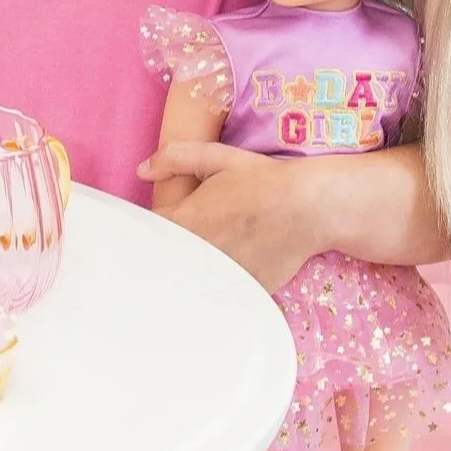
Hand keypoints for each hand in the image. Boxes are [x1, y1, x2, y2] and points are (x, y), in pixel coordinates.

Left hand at [139, 141, 313, 293]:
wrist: (309, 208)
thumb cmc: (262, 179)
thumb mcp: (217, 157)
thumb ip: (174, 158)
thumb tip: (141, 171)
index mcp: (183, 221)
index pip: (145, 233)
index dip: (144, 232)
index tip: (149, 229)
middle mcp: (196, 252)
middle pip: (163, 261)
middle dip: (162, 254)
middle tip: (170, 247)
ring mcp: (218, 275)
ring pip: (187, 280)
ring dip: (185, 273)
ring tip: (191, 265)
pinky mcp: (241, 290)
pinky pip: (216, 293)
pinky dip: (213, 287)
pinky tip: (216, 279)